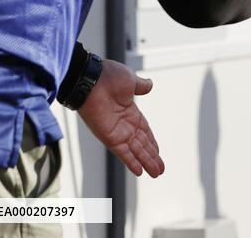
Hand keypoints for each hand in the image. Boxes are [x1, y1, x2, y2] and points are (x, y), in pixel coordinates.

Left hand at [77, 60, 163, 177]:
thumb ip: (140, 86)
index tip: (158, 151)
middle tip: (160, 169)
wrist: (90, 79)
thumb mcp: (130, 80)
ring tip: (156, 173)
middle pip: (141, 144)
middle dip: (151, 157)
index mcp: (130, 111)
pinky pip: (122, 152)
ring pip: (135, 151)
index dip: (152, 141)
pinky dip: (131, 161)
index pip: (144, 130)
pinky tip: (139, 171)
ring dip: (146, 162)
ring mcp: (117, 132)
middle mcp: (124, 124)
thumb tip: (149, 85)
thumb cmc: (108, 77)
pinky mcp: (109, 137)